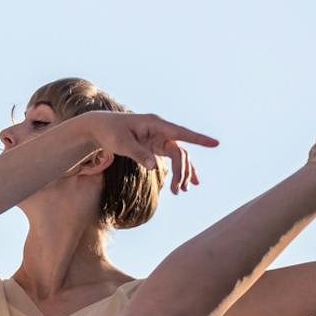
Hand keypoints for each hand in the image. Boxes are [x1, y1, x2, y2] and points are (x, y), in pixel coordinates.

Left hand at [81, 111, 214, 195]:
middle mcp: (161, 131)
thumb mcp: (121, 143)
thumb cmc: (110, 132)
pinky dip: (178, 170)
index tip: (215, 144)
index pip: (180, 133)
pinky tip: (186, 183)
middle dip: (182, 170)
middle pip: (179, 151)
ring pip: (178, 156)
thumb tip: (154, 166)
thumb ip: (138, 153)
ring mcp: (159, 139)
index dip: (198, 139)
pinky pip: (172, 158)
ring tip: (182, 190)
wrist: (100, 128)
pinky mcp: (155, 146)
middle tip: (179, 190)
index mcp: (155, 124)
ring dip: (182, 172)